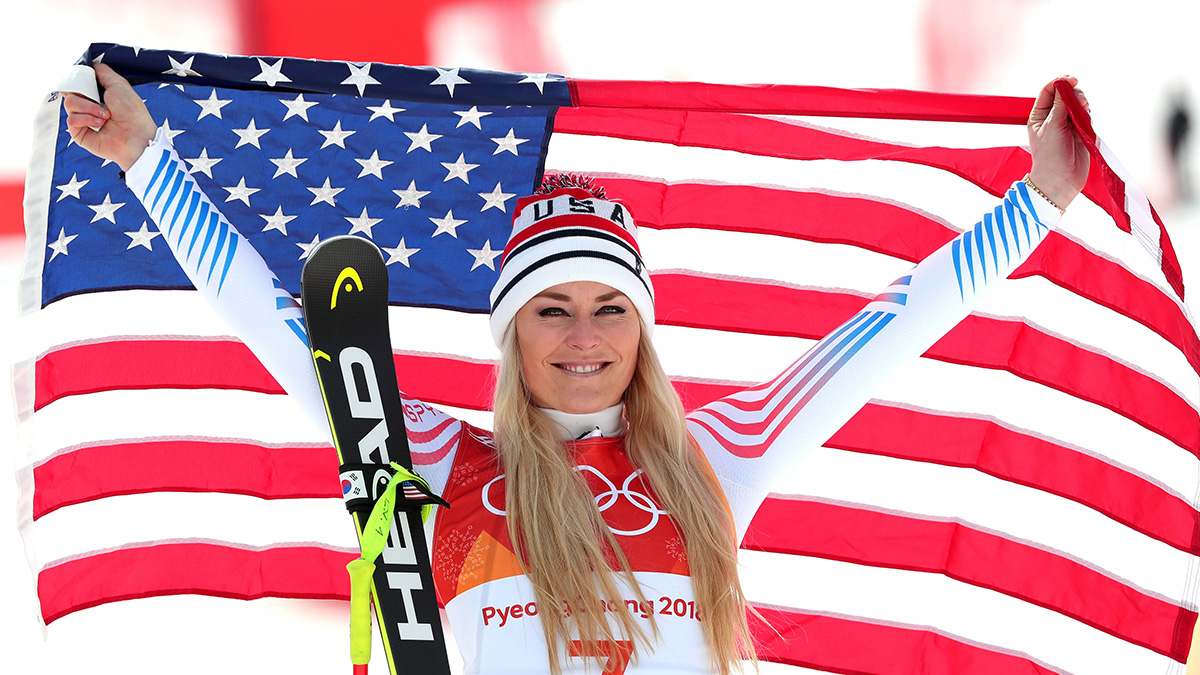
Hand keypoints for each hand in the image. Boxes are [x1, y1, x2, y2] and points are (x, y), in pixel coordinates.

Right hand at [63, 63, 157, 171]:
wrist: (137, 136)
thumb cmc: (132, 112)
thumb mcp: (118, 84)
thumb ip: (102, 72)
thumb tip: (90, 65)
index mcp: (96, 95)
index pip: (75, 83)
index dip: (77, 80)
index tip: (86, 81)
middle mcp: (88, 107)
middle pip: (69, 91)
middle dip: (85, 93)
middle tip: (100, 99)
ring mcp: (83, 120)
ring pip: (69, 103)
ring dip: (89, 107)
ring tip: (106, 115)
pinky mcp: (79, 133)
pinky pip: (71, 120)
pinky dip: (86, 119)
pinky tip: (100, 124)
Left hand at [1027, 76, 1090, 210]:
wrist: (1060, 179)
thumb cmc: (1050, 156)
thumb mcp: (1052, 126)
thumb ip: (1060, 105)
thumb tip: (1063, 85)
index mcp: (1038, 116)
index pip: (1048, 91)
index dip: (1059, 83)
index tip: (1071, 80)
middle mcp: (1052, 118)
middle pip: (1064, 95)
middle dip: (1073, 92)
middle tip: (1079, 98)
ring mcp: (1066, 124)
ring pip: (1077, 104)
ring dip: (1081, 102)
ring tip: (1084, 107)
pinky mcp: (1079, 131)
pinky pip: (1085, 114)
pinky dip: (1087, 112)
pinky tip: (1087, 115)